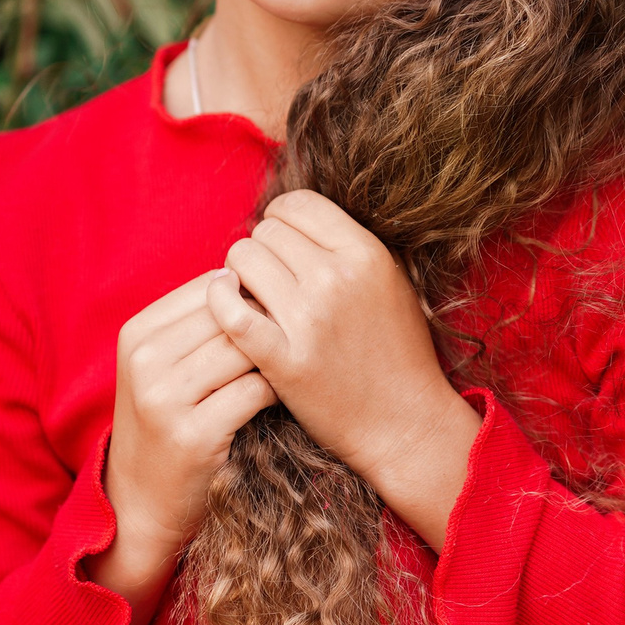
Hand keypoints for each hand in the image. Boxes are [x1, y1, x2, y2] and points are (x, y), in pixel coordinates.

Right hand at [92, 272, 277, 624]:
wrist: (143, 505)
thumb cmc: (171, 422)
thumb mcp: (167, 366)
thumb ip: (204, 321)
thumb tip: (265, 272)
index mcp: (138, 333)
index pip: (210, 285)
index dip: (252, 296)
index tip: (277, 314)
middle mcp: (145, 361)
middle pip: (231, 315)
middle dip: (270, 325)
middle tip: (300, 339)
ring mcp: (164, 399)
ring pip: (247, 349)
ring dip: (278, 357)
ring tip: (294, 366)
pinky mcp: (193, 435)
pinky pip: (256, 391)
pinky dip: (279, 391)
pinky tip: (286, 397)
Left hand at [207, 191, 481, 549]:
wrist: (405, 421)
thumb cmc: (397, 351)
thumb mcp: (391, 282)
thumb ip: (347, 246)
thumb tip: (292, 218)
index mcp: (367, 253)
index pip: (297, 204)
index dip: (280, 220)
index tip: (280, 244)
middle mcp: (338, 279)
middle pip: (265, 232)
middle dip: (260, 251)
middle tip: (268, 279)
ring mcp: (310, 320)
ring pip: (242, 262)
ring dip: (239, 275)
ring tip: (254, 297)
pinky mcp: (284, 359)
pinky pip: (230, 312)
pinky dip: (219, 302)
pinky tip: (226, 305)